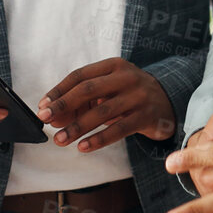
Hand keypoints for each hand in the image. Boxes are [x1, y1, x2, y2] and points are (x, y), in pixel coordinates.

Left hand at [37, 57, 175, 150]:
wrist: (169, 102)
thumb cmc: (130, 95)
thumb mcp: (109, 91)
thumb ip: (83, 101)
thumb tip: (53, 116)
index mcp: (113, 65)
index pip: (80, 76)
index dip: (59, 91)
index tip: (43, 106)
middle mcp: (127, 77)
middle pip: (88, 90)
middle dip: (64, 105)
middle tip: (46, 120)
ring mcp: (138, 96)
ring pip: (101, 112)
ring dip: (77, 127)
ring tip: (60, 140)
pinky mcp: (146, 115)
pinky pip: (119, 129)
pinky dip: (98, 139)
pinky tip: (83, 147)